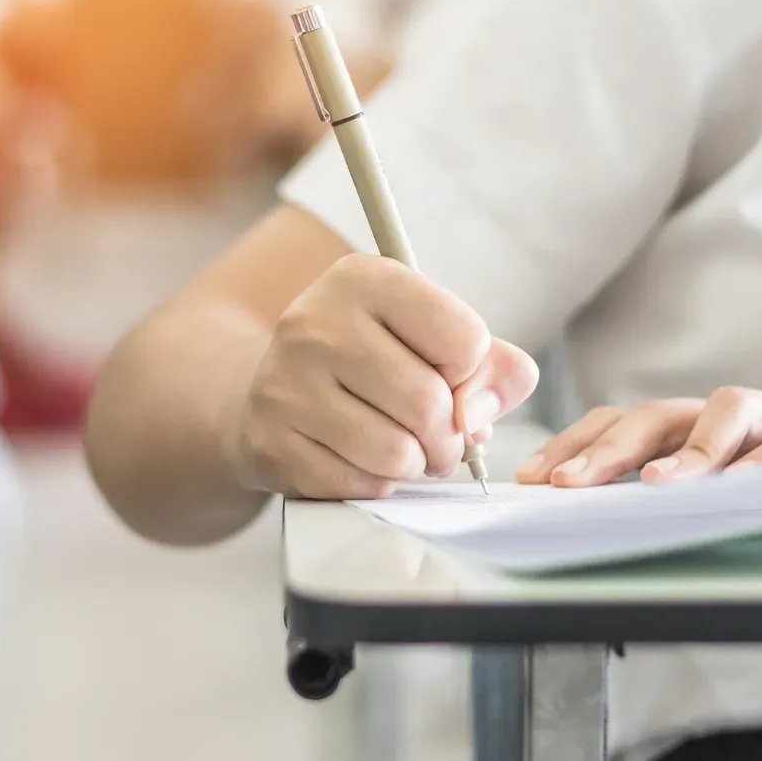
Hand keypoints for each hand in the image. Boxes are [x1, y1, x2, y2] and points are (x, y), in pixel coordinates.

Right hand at [230, 254, 539, 498]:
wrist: (277, 389)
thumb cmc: (371, 360)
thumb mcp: (432, 336)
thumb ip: (492, 366)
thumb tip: (478, 416)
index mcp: (364, 278)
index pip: (462, 338)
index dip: (470, 371)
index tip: (449, 375)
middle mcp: (315, 322)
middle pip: (428, 402)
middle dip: (450, 436)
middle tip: (442, 438)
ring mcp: (285, 382)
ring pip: (395, 452)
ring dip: (415, 463)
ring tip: (405, 449)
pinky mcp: (270, 441)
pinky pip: (358, 484)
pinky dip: (377, 484)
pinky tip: (363, 460)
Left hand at [516, 386, 761, 487]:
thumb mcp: (707, 494)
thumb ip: (655, 498)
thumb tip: (580, 520)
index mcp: (684, 427)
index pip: (615, 422)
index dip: (571, 443)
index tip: (531, 477)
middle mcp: (720, 415)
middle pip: (655, 414)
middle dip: (606, 448)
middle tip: (568, 483)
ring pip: (727, 410)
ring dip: (689, 449)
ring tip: (655, 486)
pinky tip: (742, 489)